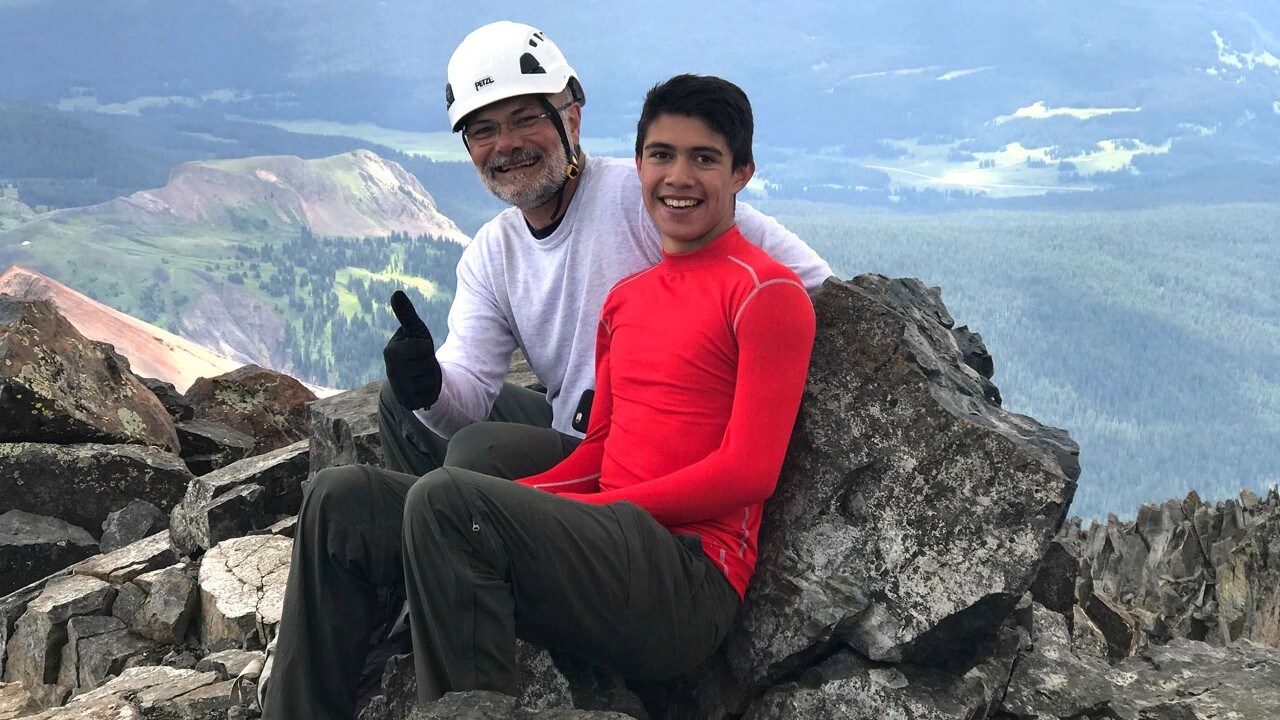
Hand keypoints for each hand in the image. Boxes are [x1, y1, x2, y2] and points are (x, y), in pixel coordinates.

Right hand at [383, 290, 441, 409]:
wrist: (416, 376)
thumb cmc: (415, 348)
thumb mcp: (414, 330)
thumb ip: (406, 313)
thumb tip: (396, 293)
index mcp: (391, 352)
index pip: (425, 348)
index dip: (426, 347)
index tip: (418, 350)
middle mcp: (392, 373)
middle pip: (429, 365)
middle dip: (430, 363)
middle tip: (422, 364)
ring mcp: (399, 390)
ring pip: (432, 382)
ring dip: (432, 378)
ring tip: (423, 375)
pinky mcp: (408, 404)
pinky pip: (431, 397)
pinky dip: (432, 392)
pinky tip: (424, 388)